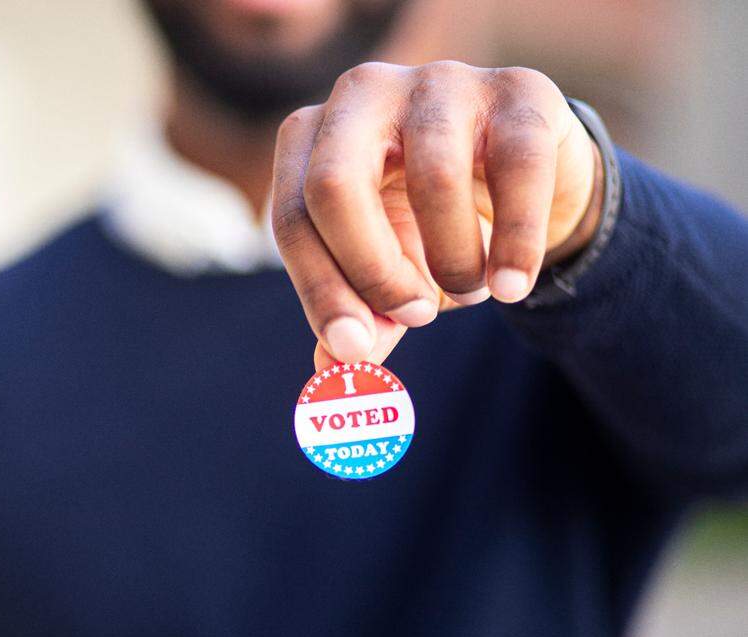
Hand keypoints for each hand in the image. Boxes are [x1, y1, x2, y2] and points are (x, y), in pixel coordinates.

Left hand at [271, 61, 603, 369]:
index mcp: (311, 136)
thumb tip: (332, 368)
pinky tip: (511, 286)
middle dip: (371, 271)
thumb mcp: (388, 273)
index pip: (291, 215)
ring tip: (469, 290)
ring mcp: (441, 82)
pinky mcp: (519, 90)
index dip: (320, 289)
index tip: (355, 347)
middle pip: (334, 185)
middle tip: (413, 317)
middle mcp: (364, 94)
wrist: (529, 183)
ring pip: (432, 179)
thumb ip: (360, 316)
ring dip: (453, 262)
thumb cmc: (432, 227)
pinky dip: (515, 244)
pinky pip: (517, 171)